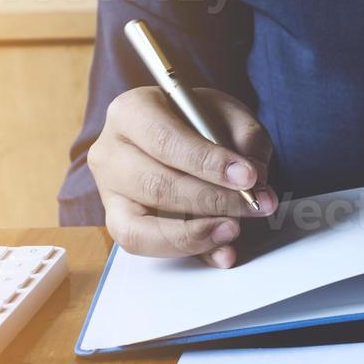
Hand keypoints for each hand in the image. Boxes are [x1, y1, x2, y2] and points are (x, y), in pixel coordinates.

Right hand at [87, 86, 277, 266]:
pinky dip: (189, 252)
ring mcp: (109, 191)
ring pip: (141, 227)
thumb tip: (254, 179)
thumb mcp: (229, 114)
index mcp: (131, 111)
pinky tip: (222, 251)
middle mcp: (110, 152)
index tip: (247, 177)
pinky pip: (147, 247)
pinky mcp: (119, 222)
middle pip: (156, 185)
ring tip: (234, 228)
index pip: (164, 140)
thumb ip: (246, 139)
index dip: (207, 163)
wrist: (186, 133)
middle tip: (254, 204)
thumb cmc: (201, 121)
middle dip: (212, 201)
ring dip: (195, 235)